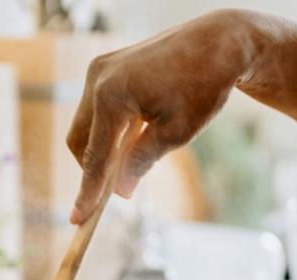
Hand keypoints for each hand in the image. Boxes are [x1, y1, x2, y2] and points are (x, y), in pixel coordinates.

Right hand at [66, 9, 263, 223]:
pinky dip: (109, 127)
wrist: (218, 43)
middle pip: (79, 139)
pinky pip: (97, 106)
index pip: (95, 156)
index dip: (87, 192)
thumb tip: (119, 192)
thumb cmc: (202, 86)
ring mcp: (99, 69)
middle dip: (92, 167)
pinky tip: (134, 135)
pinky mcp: (107, 65)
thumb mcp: (175, 133)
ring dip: (101, 146)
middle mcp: (98, 79)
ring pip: (85, 123)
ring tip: (131, 160)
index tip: (78, 220)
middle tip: (111, 193)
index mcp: (112, 97)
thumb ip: (141, 162)